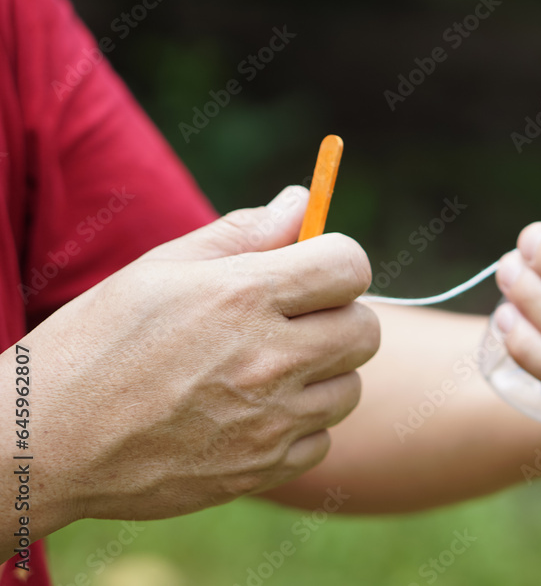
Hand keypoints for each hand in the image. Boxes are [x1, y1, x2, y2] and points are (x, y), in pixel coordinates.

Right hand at [9, 186, 377, 534]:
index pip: (350, 265)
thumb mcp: (161, 269)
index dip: (338, 261)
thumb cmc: (98, 343)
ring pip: (349, 387)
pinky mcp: (262, 470)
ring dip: (322, 375)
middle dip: (339, 317)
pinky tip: (253, 415)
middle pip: (364, 329)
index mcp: (243, 296)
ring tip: (266, 370)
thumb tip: (302, 200)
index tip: (315, 270)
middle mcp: (269, 359)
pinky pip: (321, 439)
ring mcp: (269, 421)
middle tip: (295, 321)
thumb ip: (243, 232)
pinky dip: (299, 427)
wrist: (46, 443)